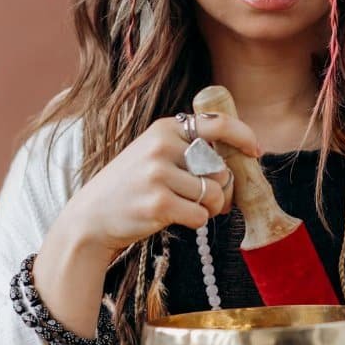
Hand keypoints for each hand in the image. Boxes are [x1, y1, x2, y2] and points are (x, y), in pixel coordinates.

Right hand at [58, 112, 261, 263]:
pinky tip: (173, 218)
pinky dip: (195, 221)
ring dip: (209, 208)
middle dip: (220, 189)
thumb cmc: (131, 187)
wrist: (91, 217)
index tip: (254, 151)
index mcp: (165, 128)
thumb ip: (190, 150)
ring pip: (214, 194)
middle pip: (221, 169)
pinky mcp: (159, 204)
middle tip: (204, 199)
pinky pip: (201, 216)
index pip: (217, 123)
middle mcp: (162, 146)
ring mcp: (159, 174)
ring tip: (187, 208)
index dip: (243, 136)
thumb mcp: (154, 154)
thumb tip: (237, 163)